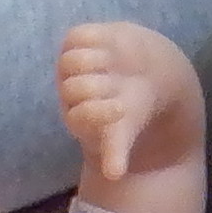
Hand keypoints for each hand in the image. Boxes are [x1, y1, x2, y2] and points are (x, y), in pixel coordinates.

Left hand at [57, 23, 206, 212]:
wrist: (142, 71)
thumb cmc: (131, 106)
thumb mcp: (125, 129)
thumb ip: (116, 150)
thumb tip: (113, 175)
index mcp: (77, 117)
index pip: (78, 115)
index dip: (98, 112)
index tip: (122, 108)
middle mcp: (69, 91)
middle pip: (76, 87)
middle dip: (102, 86)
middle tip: (119, 85)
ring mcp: (70, 65)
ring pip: (72, 61)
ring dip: (98, 62)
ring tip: (114, 65)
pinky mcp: (77, 39)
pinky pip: (76, 36)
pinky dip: (95, 40)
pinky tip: (109, 47)